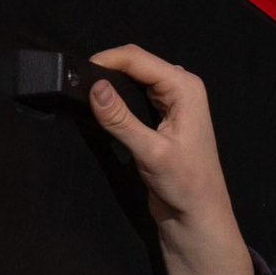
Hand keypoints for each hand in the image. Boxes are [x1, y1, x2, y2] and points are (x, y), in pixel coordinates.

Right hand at [86, 43, 255, 274]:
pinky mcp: (161, 116)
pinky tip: (102, 105)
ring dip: (112, 82)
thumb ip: (121, 120)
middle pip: (136, 63)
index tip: (78, 71)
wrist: (197, 216)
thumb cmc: (184, 185)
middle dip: (108, 69)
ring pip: (134, 78)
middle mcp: (180, 87)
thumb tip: (95, 88)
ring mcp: (171, 101)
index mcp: (185, 87)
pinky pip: (135, 95)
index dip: (107, 60)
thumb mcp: (150, 152)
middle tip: (78, 83)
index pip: (138, 58)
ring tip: (86, 92)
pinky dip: (118, 96)